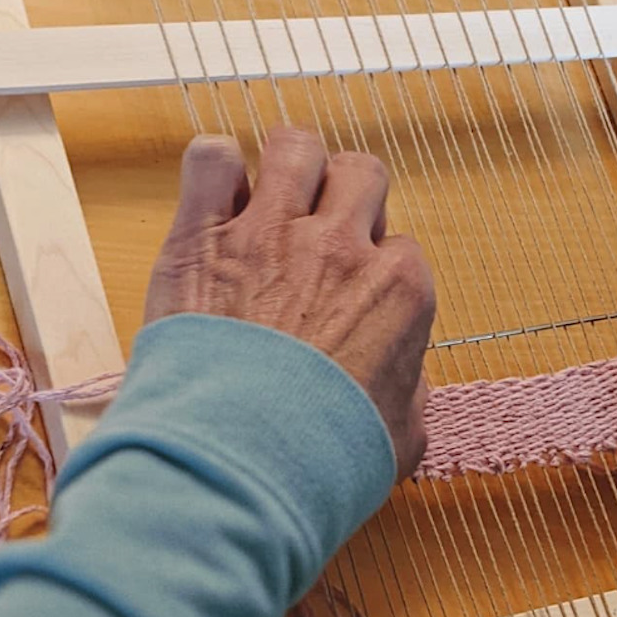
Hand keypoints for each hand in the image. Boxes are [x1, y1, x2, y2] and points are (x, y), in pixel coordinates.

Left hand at [144, 127, 435, 480]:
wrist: (238, 470)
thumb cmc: (321, 459)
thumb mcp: (402, 437)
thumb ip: (414, 394)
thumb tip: (407, 379)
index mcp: (398, 289)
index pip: (399, 245)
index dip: (375, 267)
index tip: (352, 294)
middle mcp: (341, 246)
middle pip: (361, 172)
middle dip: (348, 195)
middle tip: (325, 232)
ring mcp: (269, 232)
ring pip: (296, 145)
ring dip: (292, 164)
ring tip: (276, 197)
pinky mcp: (202, 236)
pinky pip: (210, 158)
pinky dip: (213, 169)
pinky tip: (218, 198)